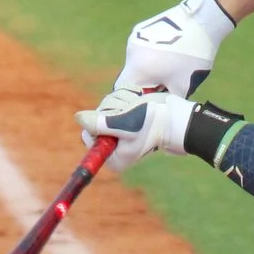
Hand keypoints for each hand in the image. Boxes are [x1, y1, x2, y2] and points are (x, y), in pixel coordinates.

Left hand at [75, 86, 194, 168]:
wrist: (175, 115)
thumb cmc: (153, 123)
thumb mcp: (124, 124)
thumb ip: (99, 124)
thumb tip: (78, 118)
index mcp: (112, 157)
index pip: (88, 136)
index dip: (98, 124)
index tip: (116, 121)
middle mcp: (113, 144)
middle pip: (95, 119)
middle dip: (111, 110)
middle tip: (130, 113)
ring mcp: (119, 128)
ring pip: (105, 106)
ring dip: (120, 101)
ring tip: (137, 107)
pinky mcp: (125, 114)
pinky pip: (114, 100)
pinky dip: (124, 96)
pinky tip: (138, 101)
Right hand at [113, 0, 233, 98]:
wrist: (202, 21)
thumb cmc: (192, 57)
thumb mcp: (182, 86)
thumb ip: (167, 100)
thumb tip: (162, 106)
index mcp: (136, 68)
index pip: (123, 92)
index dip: (133, 101)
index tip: (148, 103)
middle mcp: (130, 52)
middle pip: (130, 76)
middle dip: (143, 85)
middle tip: (161, 88)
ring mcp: (135, 37)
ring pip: (136, 61)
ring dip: (147, 69)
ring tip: (167, 69)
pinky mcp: (142, 27)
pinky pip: (142, 48)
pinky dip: (150, 55)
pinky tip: (168, 53)